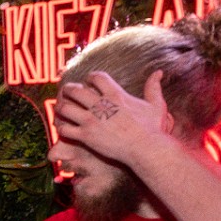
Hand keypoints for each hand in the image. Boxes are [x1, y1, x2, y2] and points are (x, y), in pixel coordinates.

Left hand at [54, 71, 171, 168]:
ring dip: (61, 107)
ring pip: (64, 108)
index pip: (95, 77)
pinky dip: (61, 127)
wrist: (146, 149)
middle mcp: (100, 105)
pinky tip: (63, 127)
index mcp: (115, 94)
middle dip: (68, 89)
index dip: (90, 78)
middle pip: (74, 90)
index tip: (88, 83)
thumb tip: (159, 72)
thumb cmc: (153, 128)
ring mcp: (91, 120)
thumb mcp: (156, 104)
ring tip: (61, 108)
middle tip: (67, 92)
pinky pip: (64, 129)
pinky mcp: (86, 136)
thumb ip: (154, 87)